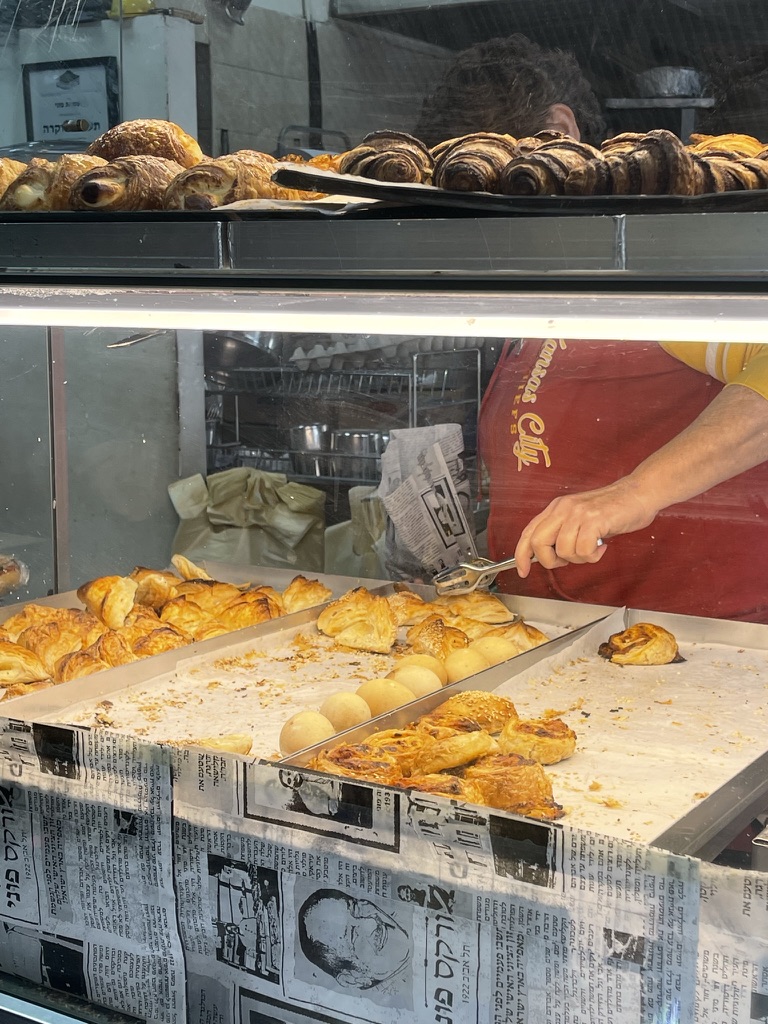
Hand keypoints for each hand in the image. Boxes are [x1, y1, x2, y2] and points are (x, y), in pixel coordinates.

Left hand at [513, 477, 657, 576]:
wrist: (638, 493)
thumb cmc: (612, 509)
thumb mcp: (580, 518)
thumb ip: (562, 532)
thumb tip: (548, 556)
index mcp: (556, 508)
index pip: (529, 532)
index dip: (521, 554)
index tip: (522, 570)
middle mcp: (563, 508)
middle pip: (538, 543)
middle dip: (550, 561)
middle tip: (567, 561)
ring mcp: (578, 513)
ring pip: (563, 550)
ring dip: (579, 558)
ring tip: (593, 548)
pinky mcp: (595, 520)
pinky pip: (583, 550)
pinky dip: (593, 555)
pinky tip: (602, 545)